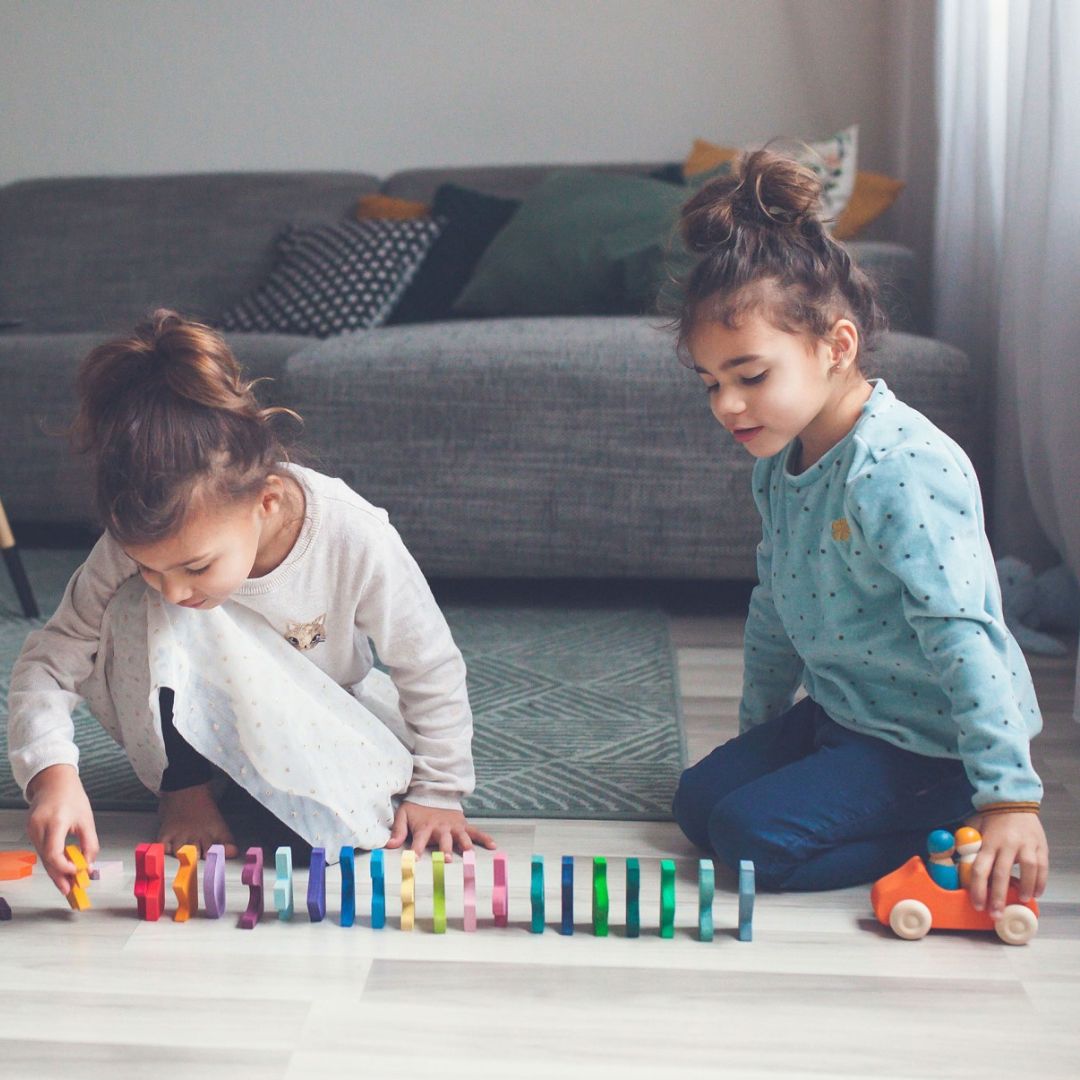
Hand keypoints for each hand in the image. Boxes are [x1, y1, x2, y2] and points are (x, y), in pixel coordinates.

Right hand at [26, 764, 99, 896]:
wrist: (53, 782)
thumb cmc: (71, 797)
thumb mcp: (86, 820)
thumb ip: (89, 844)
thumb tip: (89, 865)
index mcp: (55, 821)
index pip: (53, 853)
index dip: (63, 868)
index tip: (77, 874)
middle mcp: (39, 827)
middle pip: (47, 860)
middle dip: (59, 877)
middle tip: (71, 892)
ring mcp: (32, 830)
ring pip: (43, 857)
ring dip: (56, 871)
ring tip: (69, 885)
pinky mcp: (31, 832)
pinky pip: (42, 851)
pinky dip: (52, 861)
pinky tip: (62, 869)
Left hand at [384, 801, 495, 861]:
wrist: (434, 791)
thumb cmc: (418, 808)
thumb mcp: (404, 815)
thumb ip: (397, 831)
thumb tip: (388, 845)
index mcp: (425, 827)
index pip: (418, 841)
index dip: (415, 851)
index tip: (413, 861)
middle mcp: (441, 828)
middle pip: (443, 840)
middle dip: (444, 849)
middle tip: (446, 859)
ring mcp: (454, 826)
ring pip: (461, 836)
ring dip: (464, 845)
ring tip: (469, 854)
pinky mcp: (463, 825)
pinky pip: (476, 832)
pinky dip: (484, 838)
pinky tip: (493, 845)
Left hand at [966, 811, 1048, 918]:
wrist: (1013, 801)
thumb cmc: (990, 818)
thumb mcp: (974, 827)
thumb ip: (967, 845)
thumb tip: (955, 861)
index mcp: (988, 842)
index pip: (980, 869)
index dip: (978, 889)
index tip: (978, 904)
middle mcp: (1007, 844)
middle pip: (1001, 875)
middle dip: (998, 897)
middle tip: (996, 914)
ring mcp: (1026, 845)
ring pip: (1027, 871)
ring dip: (1024, 888)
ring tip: (1021, 901)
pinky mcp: (1040, 846)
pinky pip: (1043, 867)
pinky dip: (1040, 882)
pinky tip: (1036, 892)